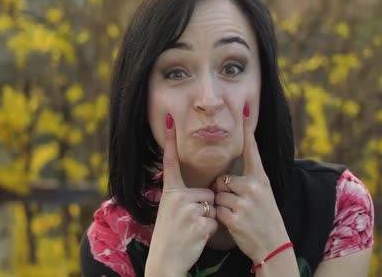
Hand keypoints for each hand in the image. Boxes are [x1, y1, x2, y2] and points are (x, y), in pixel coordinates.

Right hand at [145, 114, 217, 275]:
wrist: (165, 261)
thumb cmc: (170, 236)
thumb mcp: (170, 211)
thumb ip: (182, 197)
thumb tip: (202, 190)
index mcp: (170, 192)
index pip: (171, 162)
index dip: (170, 141)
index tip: (171, 120)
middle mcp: (178, 197)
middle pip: (208, 191)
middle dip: (205, 206)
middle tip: (189, 222)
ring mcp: (189, 209)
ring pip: (214, 205)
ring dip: (209, 218)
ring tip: (192, 229)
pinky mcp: (200, 222)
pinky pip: (216, 220)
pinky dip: (211, 230)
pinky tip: (197, 237)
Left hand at [213, 104, 291, 263]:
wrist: (273, 245)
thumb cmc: (266, 218)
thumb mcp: (264, 195)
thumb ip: (249, 181)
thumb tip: (228, 174)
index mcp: (261, 179)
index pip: (251, 149)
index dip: (246, 130)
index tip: (243, 108)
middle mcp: (253, 187)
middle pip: (223, 179)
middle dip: (223, 192)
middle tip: (237, 204)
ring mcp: (244, 202)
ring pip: (218, 195)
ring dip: (222, 206)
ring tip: (237, 215)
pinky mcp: (235, 217)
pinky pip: (217, 210)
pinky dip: (221, 218)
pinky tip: (234, 224)